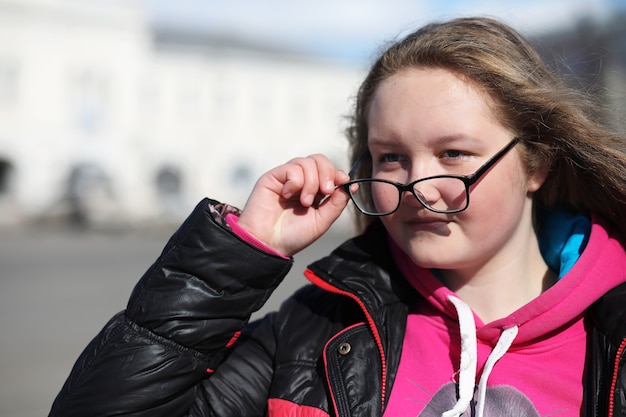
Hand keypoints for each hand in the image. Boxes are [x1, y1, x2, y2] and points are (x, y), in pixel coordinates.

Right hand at [236, 154, 350, 255]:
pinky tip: (288, 195)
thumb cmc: (292, 236)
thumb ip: (337, 203)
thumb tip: (351, 185)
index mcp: (314, 191)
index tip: (343, 182)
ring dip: (311, 182)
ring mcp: (287, 178)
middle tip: (325, 192)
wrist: (269, 244)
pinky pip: (292, 168)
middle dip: (327, 173)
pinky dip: (295, 182)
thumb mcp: (322, 221)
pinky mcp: (274, 177)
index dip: (338, 174)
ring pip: (307, 162)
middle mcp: (301, 181)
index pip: (329, 171)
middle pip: (320, 160)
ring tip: (305, 202)